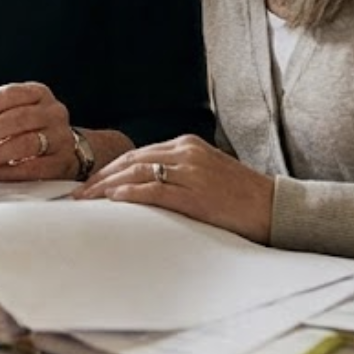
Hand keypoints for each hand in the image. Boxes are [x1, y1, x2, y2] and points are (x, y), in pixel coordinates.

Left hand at [0, 82, 78, 181]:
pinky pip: (34, 168)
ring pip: (26, 144)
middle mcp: (53, 112)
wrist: (66, 150)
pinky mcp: (62, 162)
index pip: (11, 95)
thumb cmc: (31, 129)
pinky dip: (8, 172)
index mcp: (38, 94)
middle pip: (18, 120)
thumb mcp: (17, 113)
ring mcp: (61, 137)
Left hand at [71, 135, 275, 243]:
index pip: (137, 154)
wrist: (277, 208)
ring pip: (137, 173)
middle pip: (130, 160)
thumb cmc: (242, 198)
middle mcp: (186, 152)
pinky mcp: (196, 194)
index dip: (109, 169)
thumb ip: (178, 173)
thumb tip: (144, 186)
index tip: (88, 184)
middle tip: (76, 194)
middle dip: (100, 177)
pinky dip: (130, 194)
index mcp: (187, 145)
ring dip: (106, 187)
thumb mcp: (208, 173)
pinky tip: (112, 200)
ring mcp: (191, 171)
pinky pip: (155, 191)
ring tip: (85, 201)